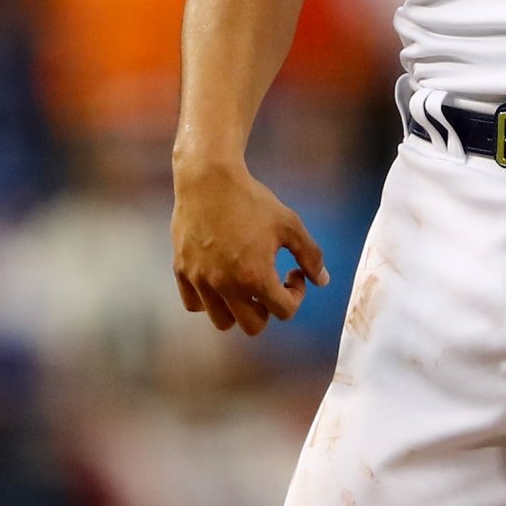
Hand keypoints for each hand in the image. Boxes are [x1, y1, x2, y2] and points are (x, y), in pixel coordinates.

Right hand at [171, 158, 328, 335]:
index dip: (296, 294)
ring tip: (244, 283)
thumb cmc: (251, 200)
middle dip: (268, 309)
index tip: (293, 272)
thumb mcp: (289, 224)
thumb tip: (323, 280)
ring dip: (238, 309)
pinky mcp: (181, 272)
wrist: (208, 179)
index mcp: (255, 277)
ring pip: (222, 321)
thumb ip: (310, 255)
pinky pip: (195, 304)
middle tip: (269, 283)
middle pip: (253, 326)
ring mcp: (200, 281)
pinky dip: (209, 300)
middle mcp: (225, 286)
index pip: (284, 311)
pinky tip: (220, 277)